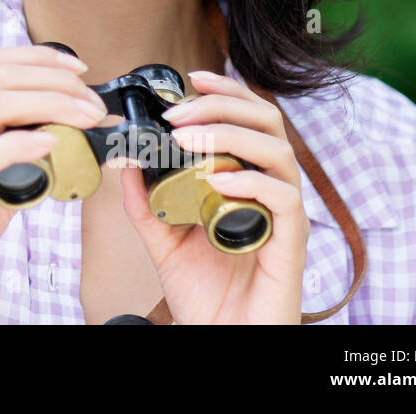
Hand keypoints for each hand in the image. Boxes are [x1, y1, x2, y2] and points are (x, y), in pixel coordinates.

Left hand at [113, 69, 308, 323]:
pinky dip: (251, 183)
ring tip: (188, 141)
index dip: (225, 92)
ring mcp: (283, 216)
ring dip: (230, 137)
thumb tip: (125, 160)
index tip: (191, 78)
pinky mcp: (290, 245)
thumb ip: (145, 200)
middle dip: (223, 107)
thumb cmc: (204, 293)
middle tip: (179, 115)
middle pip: (268, 123)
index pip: (248, 119)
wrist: (220, 338)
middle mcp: (270, 190)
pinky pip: (284, 201)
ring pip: (278, 153)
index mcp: (246, 180)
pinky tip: (219, 181)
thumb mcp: (163, 239)